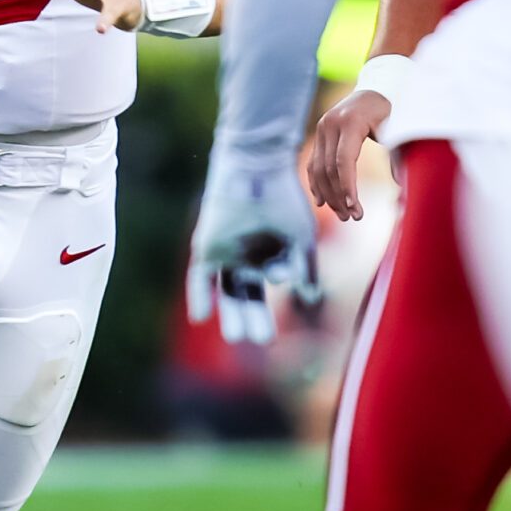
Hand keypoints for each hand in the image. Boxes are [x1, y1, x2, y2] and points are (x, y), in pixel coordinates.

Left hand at [185, 153, 321, 344]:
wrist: (259, 170)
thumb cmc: (284, 201)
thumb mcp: (301, 238)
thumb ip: (306, 267)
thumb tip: (310, 297)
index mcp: (264, 261)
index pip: (259, 297)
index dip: (263, 317)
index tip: (269, 340)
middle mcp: (243, 261)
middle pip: (244, 298)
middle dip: (252, 318)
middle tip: (261, 339)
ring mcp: (224, 254)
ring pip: (225, 291)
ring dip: (230, 313)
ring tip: (237, 336)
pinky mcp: (207, 246)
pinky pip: (200, 278)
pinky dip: (200, 296)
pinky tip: (202, 317)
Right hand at [305, 90, 390, 221]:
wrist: (377, 87)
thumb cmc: (392, 110)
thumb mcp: (397, 128)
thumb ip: (397, 153)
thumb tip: (402, 184)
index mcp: (350, 122)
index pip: (344, 161)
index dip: (347, 186)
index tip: (355, 208)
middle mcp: (330, 124)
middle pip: (329, 168)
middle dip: (339, 196)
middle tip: (352, 218)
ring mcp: (322, 128)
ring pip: (318, 168)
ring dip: (329, 195)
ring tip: (344, 215)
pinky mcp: (320, 134)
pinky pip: (314, 163)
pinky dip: (317, 183)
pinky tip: (322, 201)